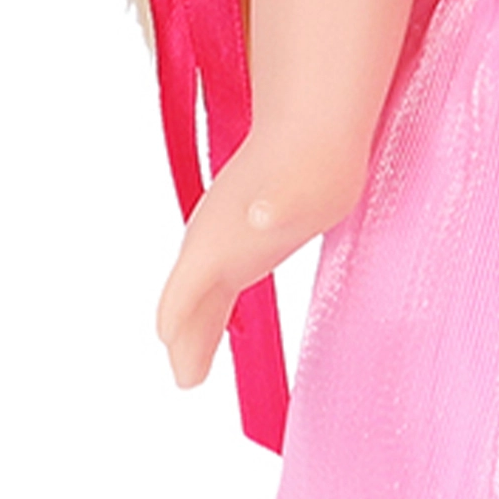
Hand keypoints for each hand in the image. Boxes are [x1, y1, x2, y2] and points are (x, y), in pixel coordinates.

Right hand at [152, 139, 362, 393]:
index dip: (181, 323)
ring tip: (190, 356)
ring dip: (195, 319)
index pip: (186, 290)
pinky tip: (222, 309)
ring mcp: (231, 233)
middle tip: (186, 376)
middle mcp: (216, 236)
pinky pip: (223, 276)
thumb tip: (260, 215)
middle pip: (189, 294)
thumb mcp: (294, 188)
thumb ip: (271, 206)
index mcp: (219, 237)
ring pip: (202, 285)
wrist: (320, 123)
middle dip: (184, 332)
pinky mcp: (254, 232)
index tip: (178, 359)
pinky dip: (214, 301)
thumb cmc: (311, 156)